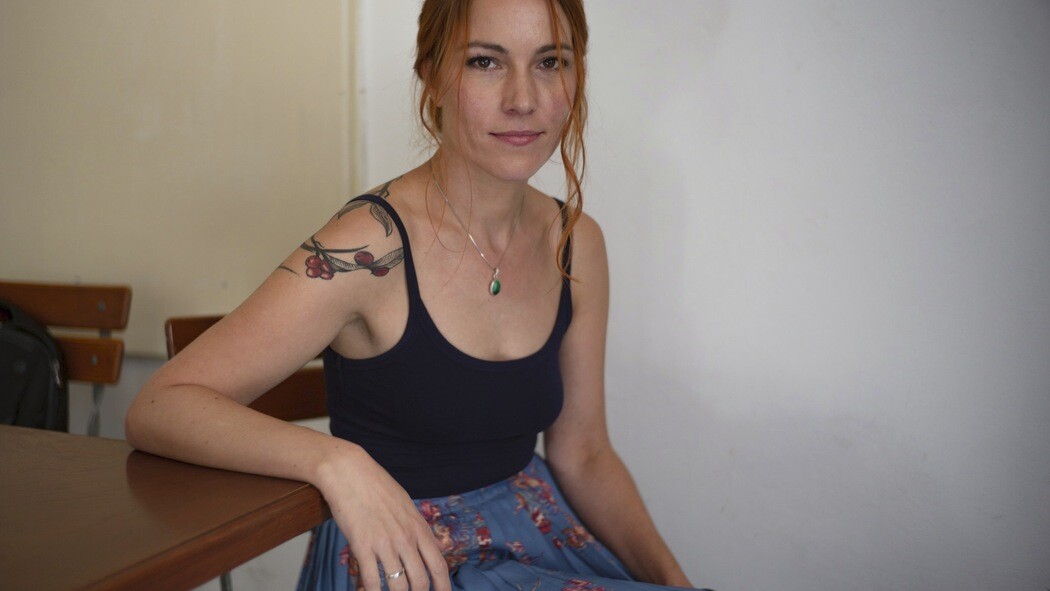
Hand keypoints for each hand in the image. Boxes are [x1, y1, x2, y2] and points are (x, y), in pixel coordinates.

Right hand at [316, 445, 450, 590]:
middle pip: (420, 581)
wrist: (349, 471)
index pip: (439, 565)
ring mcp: (385, 543)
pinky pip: (371, 580)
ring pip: (398, 585)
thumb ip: (420, 528)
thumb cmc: (376, 486)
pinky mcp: (362, 545)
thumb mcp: (406, 504)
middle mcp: (406, 538)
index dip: (443, 587)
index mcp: (418, 527)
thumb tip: (436, 544)